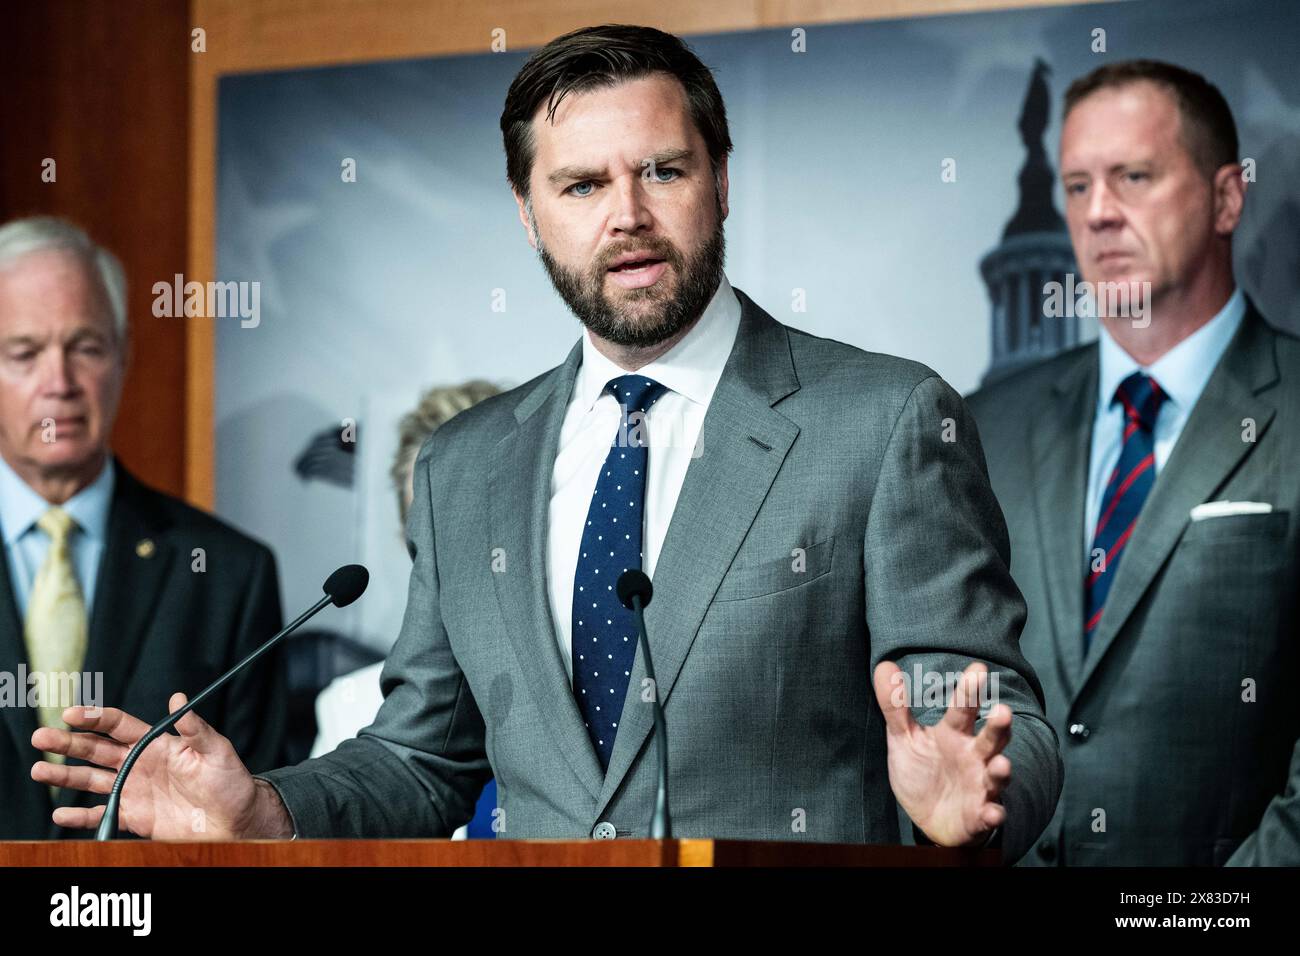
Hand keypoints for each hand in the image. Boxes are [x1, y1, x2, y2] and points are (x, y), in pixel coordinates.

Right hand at [30, 693, 281, 839]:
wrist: (236, 821)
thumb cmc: (231, 783)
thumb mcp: (217, 751)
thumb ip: (196, 728)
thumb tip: (179, 700)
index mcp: (157, 745)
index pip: (119, 726)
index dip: (95, 718)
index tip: (71, 713)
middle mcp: (140, 765)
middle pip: (97, 751)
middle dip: (68, 743)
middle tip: (41, 737)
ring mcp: (134, 791)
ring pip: (91, 780)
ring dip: (64, 775)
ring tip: (38, 770)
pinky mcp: (135, 817)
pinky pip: (101, 814)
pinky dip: (80, 816)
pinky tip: (60, 813)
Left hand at [872, 660, 1011, 846]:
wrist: (928, 818)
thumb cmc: (922, 771)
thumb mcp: (904, 738)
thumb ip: (895, 706)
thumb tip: (883, 665)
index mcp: (955, 734)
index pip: (963, 709)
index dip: (970, 690)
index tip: (978, 668)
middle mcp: (974, 756)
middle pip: (991, 738)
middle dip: (999, 726)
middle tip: (1002, 711)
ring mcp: (981, 786)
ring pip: (997, 775)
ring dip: (1001, 770)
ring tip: (1001, 763)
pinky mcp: (980, 815)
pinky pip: (991, 814)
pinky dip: (994, 814)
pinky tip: (993, 812)